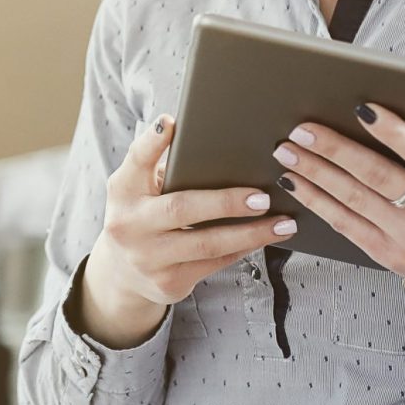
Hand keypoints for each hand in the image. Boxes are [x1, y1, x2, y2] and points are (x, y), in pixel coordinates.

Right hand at [76, 115, 297, 348]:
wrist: (122, 273)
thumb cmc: (141, 215)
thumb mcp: (137, 187)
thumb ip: (158, 163)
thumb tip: (197, 135)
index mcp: (123, 191)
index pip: (135, 160)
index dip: (151, 142)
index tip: (171, 122)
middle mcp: (130, 225)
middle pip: (181, 209)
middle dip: (226, 203)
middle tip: (263, 197)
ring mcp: (148, 258)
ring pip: (207, 244)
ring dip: (250, 233)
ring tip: (283, 223)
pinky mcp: (168, 282)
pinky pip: (214, 264)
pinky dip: (243, 249)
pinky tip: (265, 238)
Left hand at [269, 104, 404, 297]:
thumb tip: (399, 95)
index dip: (391, 130)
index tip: (360, 106)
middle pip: (376, 175)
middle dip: (333, 149)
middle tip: (300, 129)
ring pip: (353, 200)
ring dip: (314, 173)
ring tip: (286, 150)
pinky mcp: (388, 255)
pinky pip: (344, 224)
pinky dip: (315, 201)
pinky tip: (294, 183)